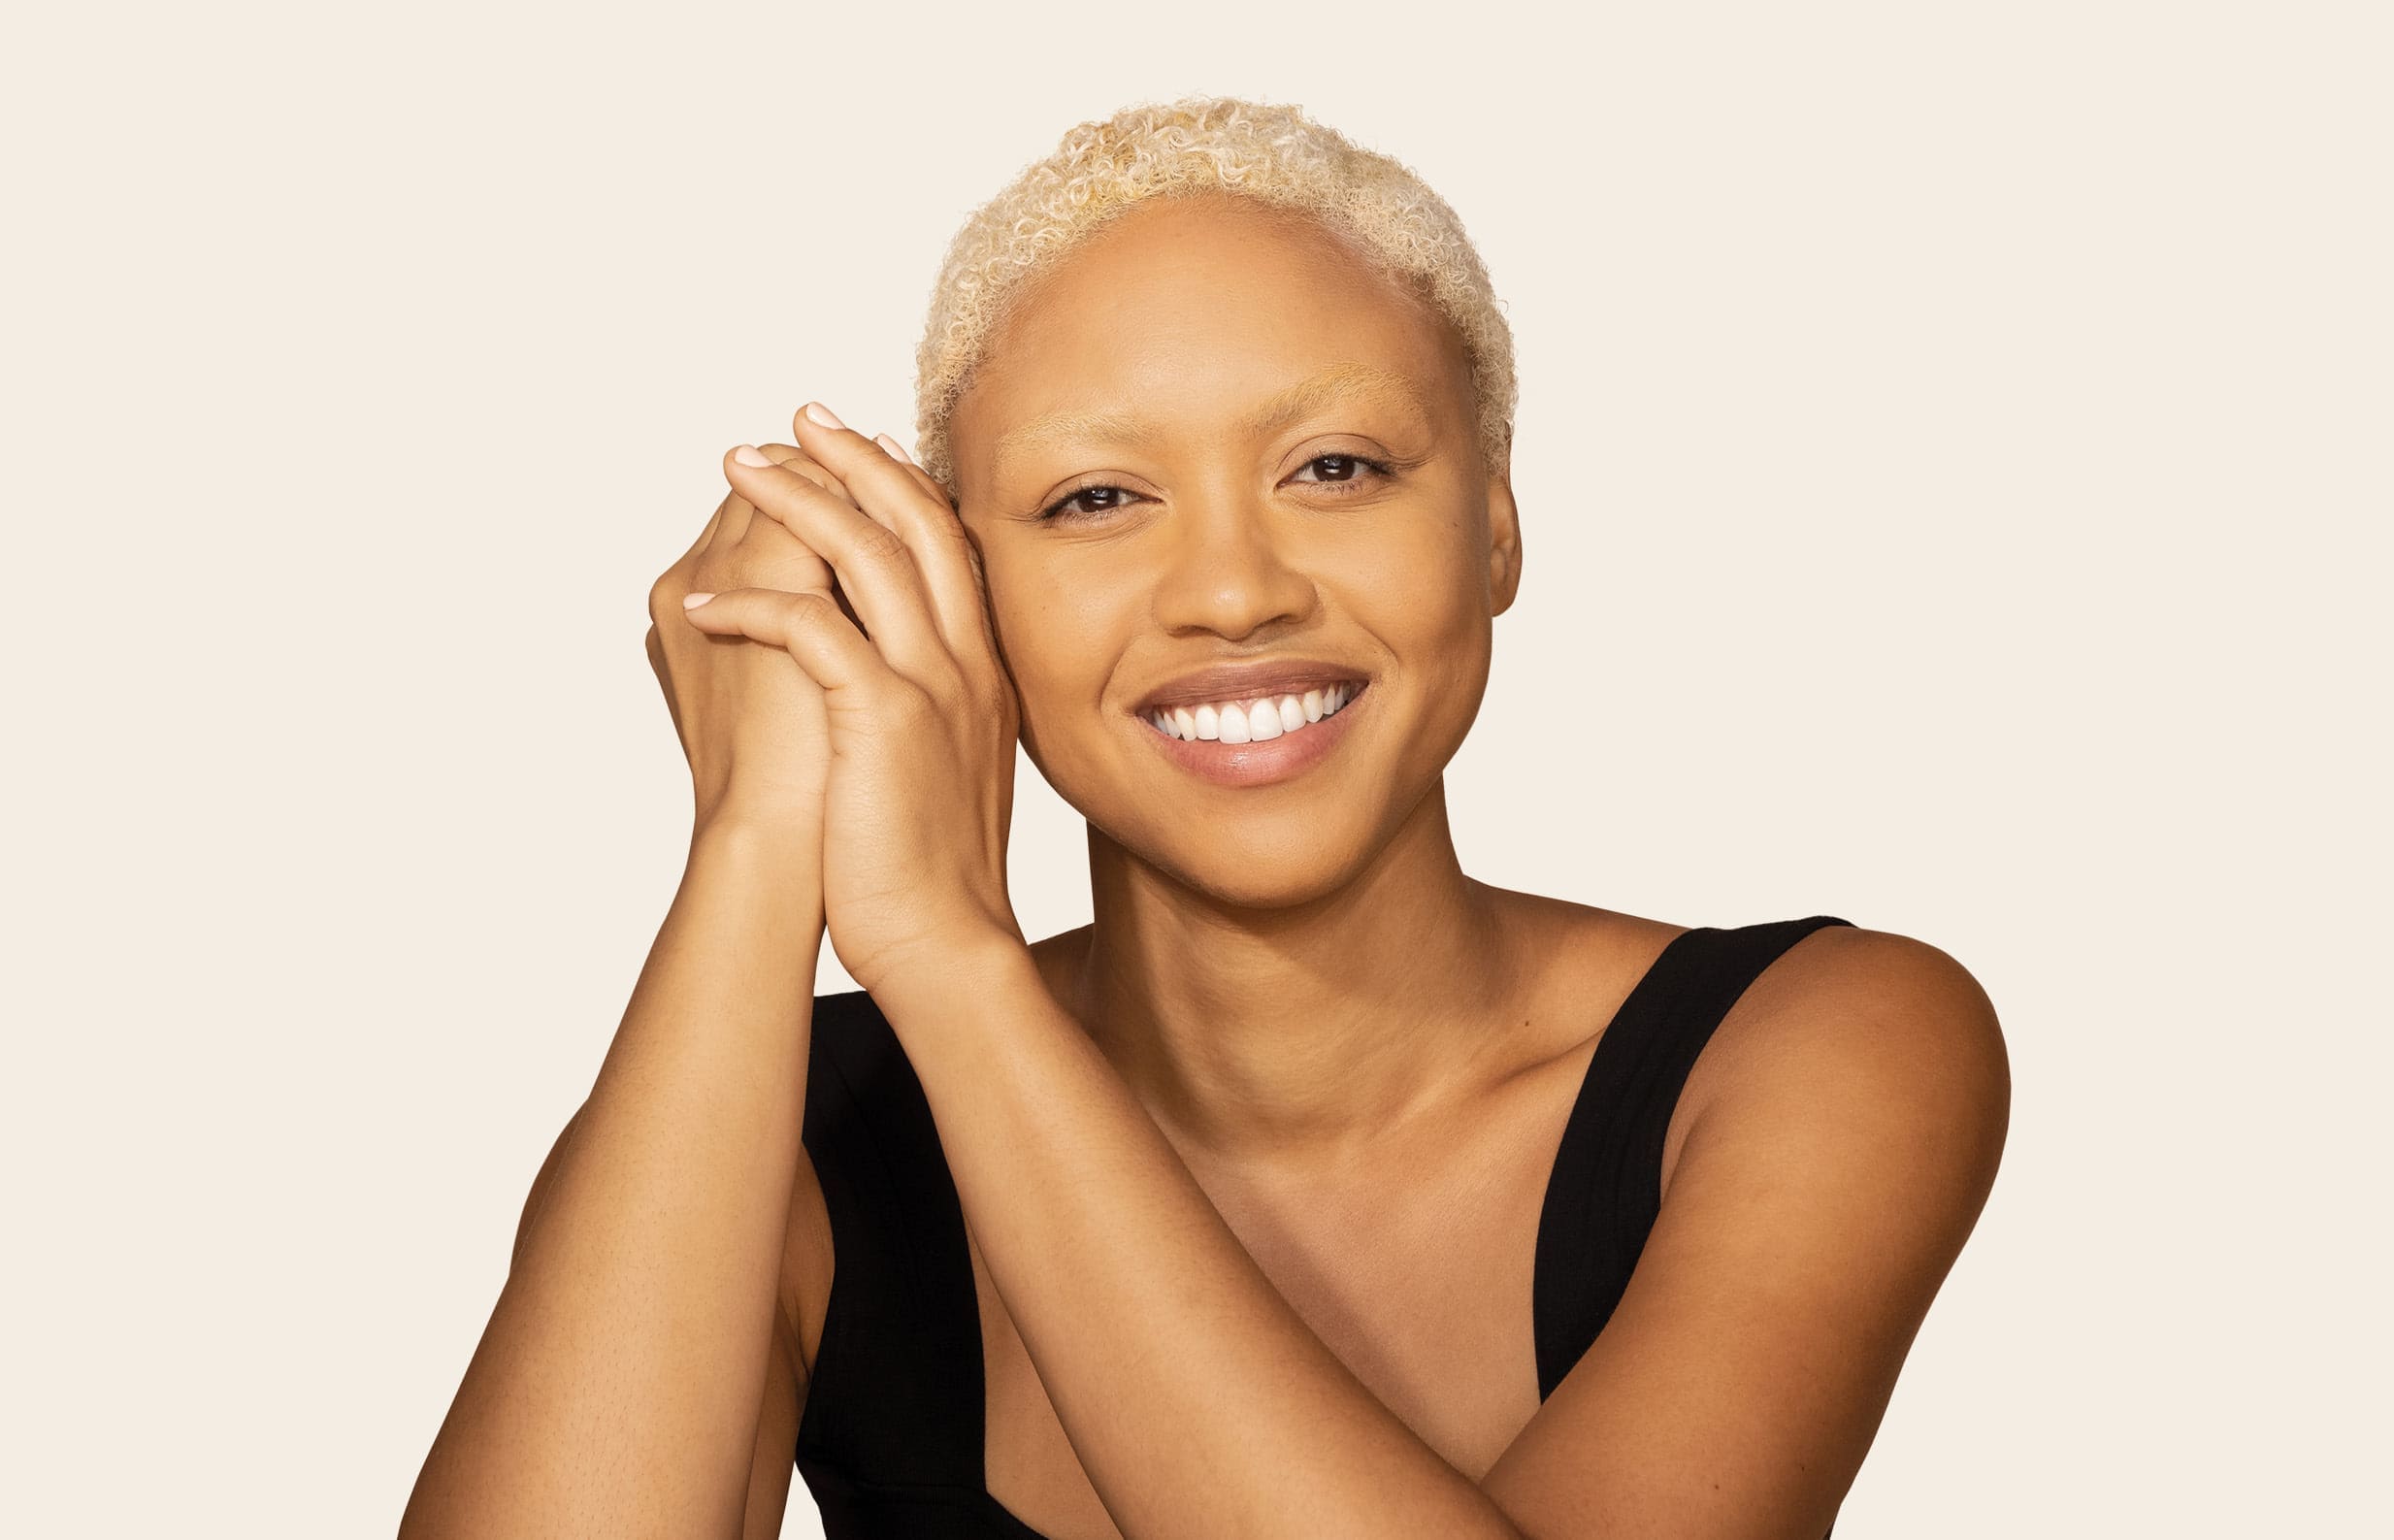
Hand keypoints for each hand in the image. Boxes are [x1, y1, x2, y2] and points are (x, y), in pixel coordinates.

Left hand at [680, 404, 1023, 993]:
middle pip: (913, 521)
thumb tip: (879, 677)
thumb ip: (928, 704)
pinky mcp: (886, 718)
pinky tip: (705, 604)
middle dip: (849, 459)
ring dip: (795, 499)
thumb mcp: (944, 763)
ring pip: (866, 553)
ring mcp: (932, 685)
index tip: (852, 446)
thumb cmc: (929, 868)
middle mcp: (967, 661)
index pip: (947, 543)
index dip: (898, 483)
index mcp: (981, 667)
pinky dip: (753, 605)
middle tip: (793, 420)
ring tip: (740, 466)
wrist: (947, 940)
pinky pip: (813, 628)